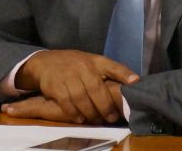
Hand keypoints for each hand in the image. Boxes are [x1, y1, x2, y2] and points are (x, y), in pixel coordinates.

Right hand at [15, 50, 137, 123]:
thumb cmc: (75, 65)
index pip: (113, 66)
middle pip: (97, 89)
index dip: (124, 74)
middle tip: (111, 117)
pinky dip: (75, 113)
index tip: (135, 82)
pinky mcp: (56, 85)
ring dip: (91, 112)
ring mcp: (69, 75)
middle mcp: (83, 66)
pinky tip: (80, 118)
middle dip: (106, 106)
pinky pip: (67, 102)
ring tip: (96, 119)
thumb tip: (134, 83)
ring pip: (82, 98)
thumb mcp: (93, 63)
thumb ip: (110, 72)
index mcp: (95, 61)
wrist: (46, 62)